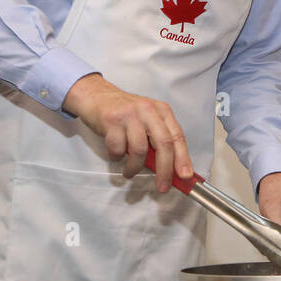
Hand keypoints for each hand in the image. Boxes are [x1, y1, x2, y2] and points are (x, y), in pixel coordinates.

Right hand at [62, 73, 192, 185]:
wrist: (96, 95)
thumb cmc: (124, 112)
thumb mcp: (147, 120)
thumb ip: (158, 140)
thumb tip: (170, 168)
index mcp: (161, 110)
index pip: (177, 136)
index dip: (183, 158)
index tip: (185, 176)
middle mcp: (148, 110)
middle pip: (163, 144)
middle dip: (165, 170)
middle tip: (163, 186)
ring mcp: (130, 114)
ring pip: (140, 150)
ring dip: (134, 167)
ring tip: (129, 171)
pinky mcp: (111, 120)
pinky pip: (118, 149)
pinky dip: (117, 157)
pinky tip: (116, 154)